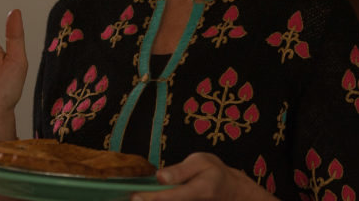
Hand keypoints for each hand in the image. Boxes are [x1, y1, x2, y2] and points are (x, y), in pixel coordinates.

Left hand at [132, 153, 277, 200]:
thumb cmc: (214, 173)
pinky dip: (158, 199)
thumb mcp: (202, 162)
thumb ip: (181, 170)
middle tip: (128, 198)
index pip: (172, 197)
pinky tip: (145, 196)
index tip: (135, 196)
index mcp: (200, 190)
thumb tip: (159, 176)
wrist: (230, 191)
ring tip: (133, 198)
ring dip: (150, 200)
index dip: (152, 198)